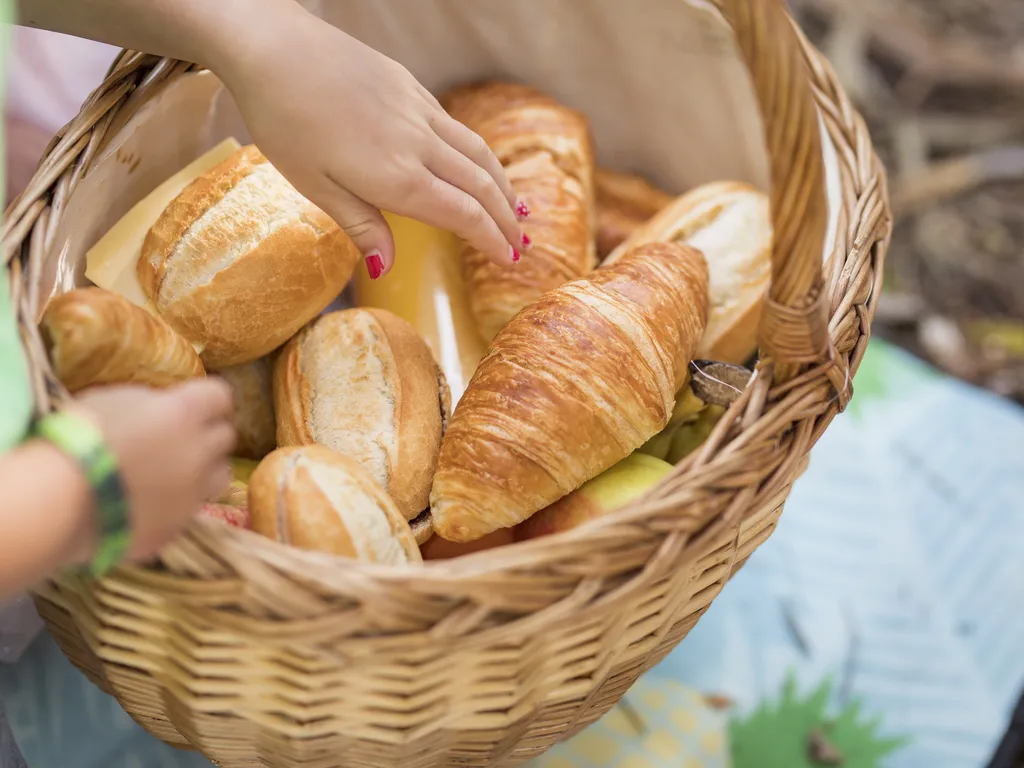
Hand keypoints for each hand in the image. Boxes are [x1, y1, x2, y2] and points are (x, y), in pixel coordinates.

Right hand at [73, 379, 235, 562]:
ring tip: (176, 473)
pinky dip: (177, 504)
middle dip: (207, 433)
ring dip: (205, 470)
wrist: (59, 498)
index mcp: (186, 413)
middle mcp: (200, 452)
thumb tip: (167, 408)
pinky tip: (151, 503)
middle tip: (182, 438)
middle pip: (225, 436)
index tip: (197, 403)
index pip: (221, 396)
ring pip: (220, 476)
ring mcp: (193, 494)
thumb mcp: (115, 399)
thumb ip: (152, 402)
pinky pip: (190, 511)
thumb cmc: (78, 436)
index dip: (209, 400)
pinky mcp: (177, 527)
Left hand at [214, 2, 526, 278]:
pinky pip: (456, 127)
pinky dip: (478, 153)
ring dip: (501, 184)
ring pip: (477, 152)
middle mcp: (419, 144)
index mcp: (397, 178)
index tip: (509, 258)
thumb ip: (361, 225)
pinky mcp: (410, 87)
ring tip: (517, 207)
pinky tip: (475, 163)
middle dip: (506, 218)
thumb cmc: (284, 120)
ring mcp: (419, 111)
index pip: (464, 214)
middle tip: (521, 244)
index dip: (491, 239)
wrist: (273, 47)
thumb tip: (387, 266)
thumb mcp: (316, 187)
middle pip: (481, 185)